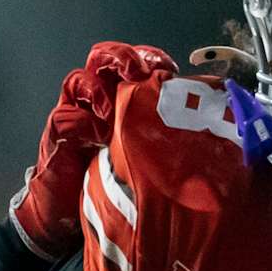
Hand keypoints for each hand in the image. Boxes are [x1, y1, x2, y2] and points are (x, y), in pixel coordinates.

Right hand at [8, 41, 177, 258]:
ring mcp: (77, 113)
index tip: (171, 69)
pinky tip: (99, 132)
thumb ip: (168, 141)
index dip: (152, 59)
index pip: (136, 64)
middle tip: (139, 72)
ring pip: (82, 79)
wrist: (72, 212)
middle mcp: (100, 100)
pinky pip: (66, 115)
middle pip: (105, 59)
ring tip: (114, 106)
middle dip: (123, 59)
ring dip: (100, 86)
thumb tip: (211, 138)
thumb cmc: (117, 182)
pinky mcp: (60, 133)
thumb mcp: (149, 157)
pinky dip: (84, 120)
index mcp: (124, 99)